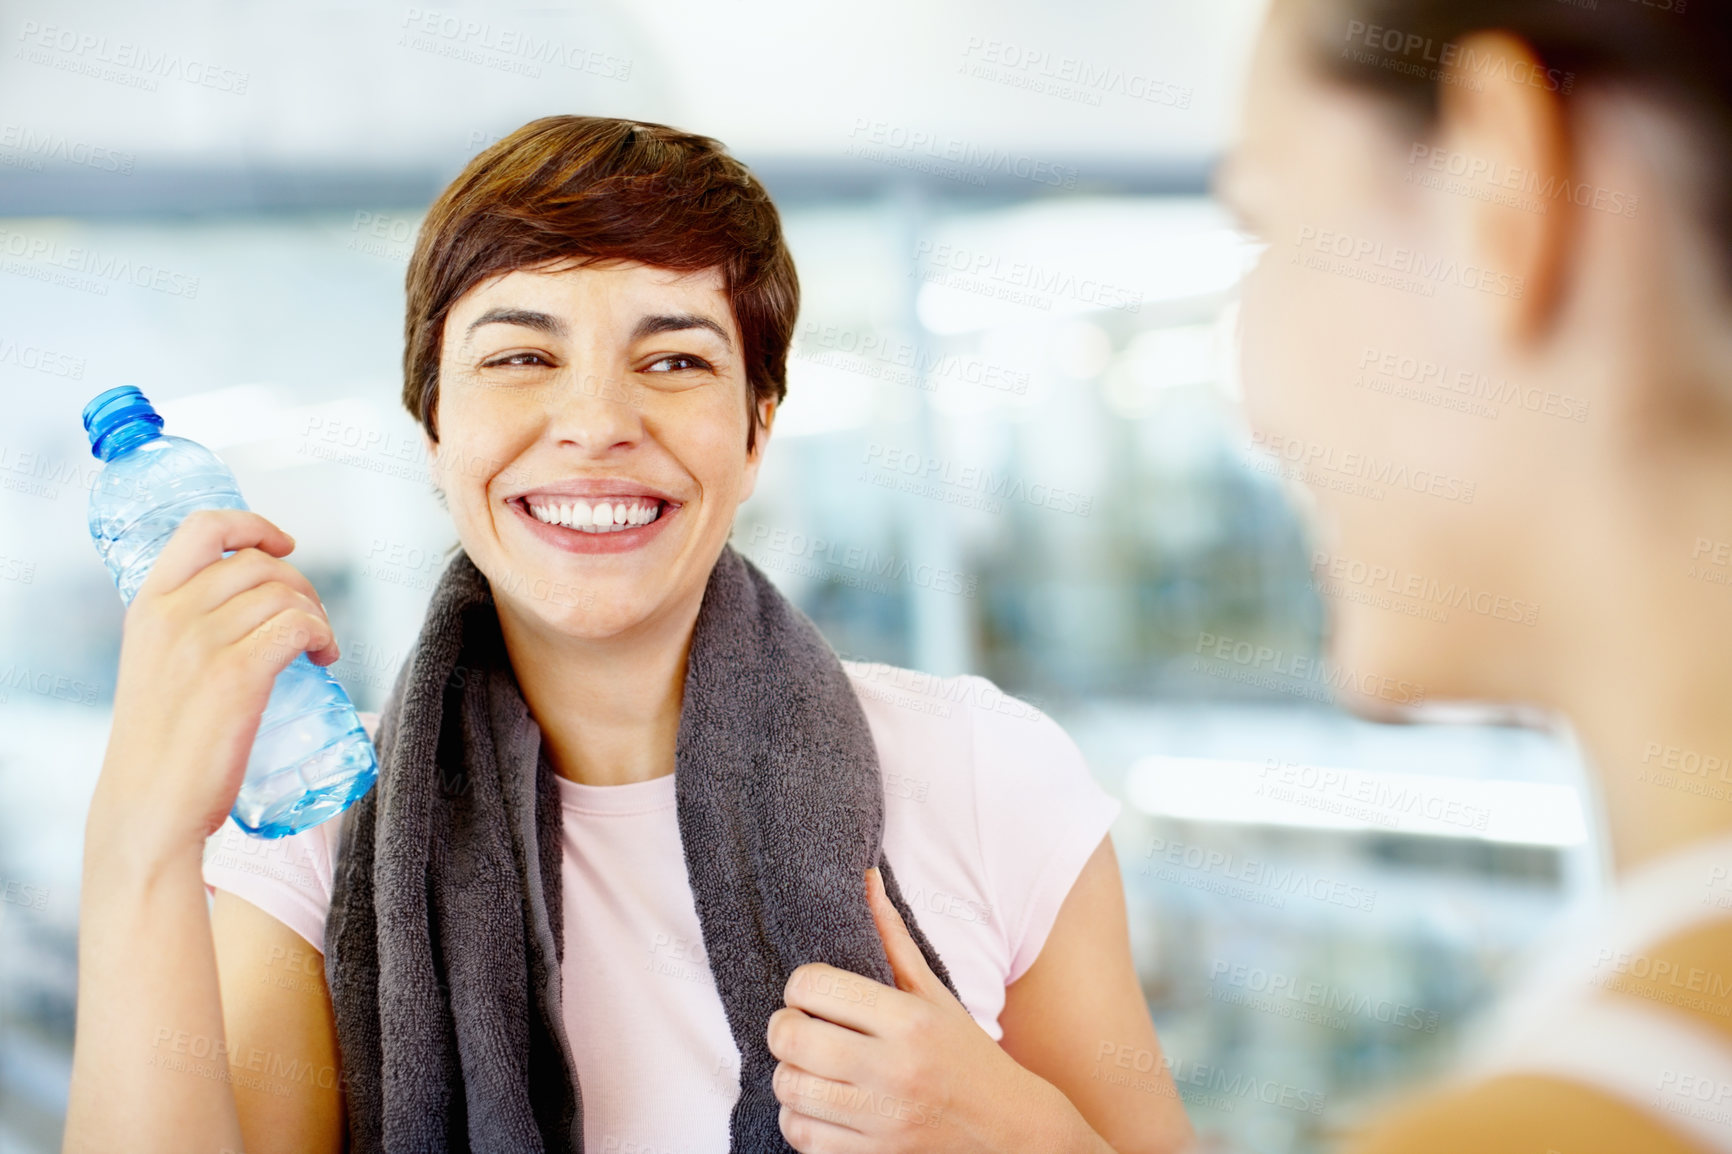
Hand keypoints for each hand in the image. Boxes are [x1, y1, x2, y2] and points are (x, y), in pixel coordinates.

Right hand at [88, 509, 339, 864]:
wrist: (148, 807)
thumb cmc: (160, 746)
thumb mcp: (155, 667)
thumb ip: (185, 632)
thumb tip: (244, 607)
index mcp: (148, 605)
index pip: (203, 527)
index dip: (253, 525)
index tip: (283, 543)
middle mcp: (172, 614)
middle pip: (259, 562)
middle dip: (300, 584)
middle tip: (311, 622)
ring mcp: (203, 642)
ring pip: (286, 594)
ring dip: (317, 614)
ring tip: (319, 647)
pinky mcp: (238, 675)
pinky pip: (299, 626)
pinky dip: (324, 634)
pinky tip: (324, 657)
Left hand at [769, 868, 1076, 1152]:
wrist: (1009, 1132)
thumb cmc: (966, 1055)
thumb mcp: (934, 993)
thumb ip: (892, 938)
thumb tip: (866, 878)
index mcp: (910, 1020)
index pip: (813, 986)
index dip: (799, 986)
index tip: (810, 994)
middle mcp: (894, 1069)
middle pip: (791, 1038)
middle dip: (783, 1029)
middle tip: (796, 1028)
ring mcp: (883, 1119)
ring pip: (790, 1089)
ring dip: (788, 1075)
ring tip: (807, 1067)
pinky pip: (802, 1134)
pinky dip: (798, 1118)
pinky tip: (818, 1104)